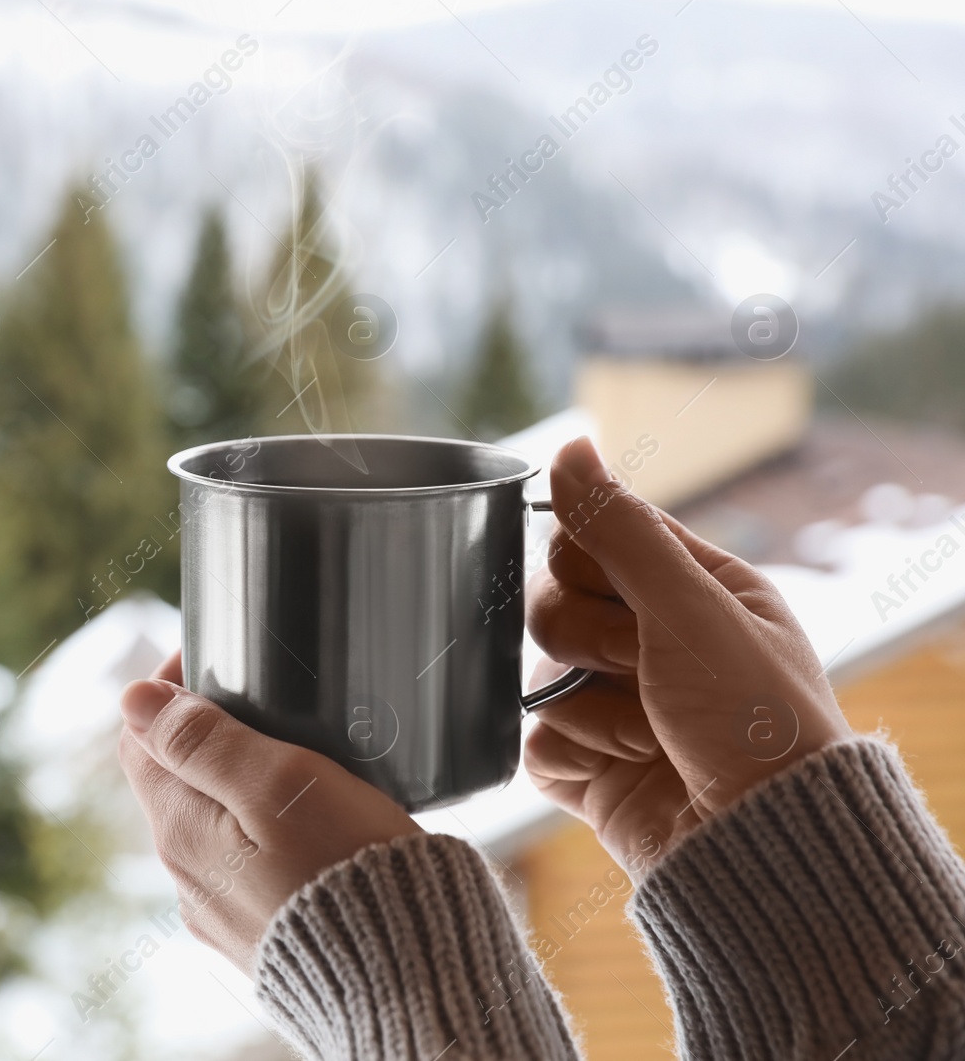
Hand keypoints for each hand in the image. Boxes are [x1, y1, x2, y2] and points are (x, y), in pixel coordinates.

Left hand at [118, 652, 422, 973]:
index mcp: (181, 830)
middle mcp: (188, 877)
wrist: (409, 979)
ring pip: (212, 824)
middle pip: (175, 780)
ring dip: (242, 784)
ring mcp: (223, 913)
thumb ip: (202, 740)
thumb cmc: (350, 872)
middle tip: (270, 702)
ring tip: (303, 758)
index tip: (219, 659)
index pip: (139, 739)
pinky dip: (267, 831)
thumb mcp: (278, 783)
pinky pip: (247, 867)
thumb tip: (132, 697)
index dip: (169, 689)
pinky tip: (315, 825)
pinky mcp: (263, 935)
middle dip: (209, 734)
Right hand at [524, 437, 853, 873]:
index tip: (632, 599)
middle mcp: (647, 641)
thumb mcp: (690, 609)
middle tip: (648, 670)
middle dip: (593, 642)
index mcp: (687, 589)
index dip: (590, 565)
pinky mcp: (585, 765)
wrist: (756, 843)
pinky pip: (531, 739)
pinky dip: (571, 756)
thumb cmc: (752, 719)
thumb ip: (619, 528)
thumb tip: (569, 446)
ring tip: (651, 735)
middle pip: (549, 603)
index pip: (588, 538)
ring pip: (535, 673)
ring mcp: (611, 704)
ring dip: (591, 709)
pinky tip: (618, 770)